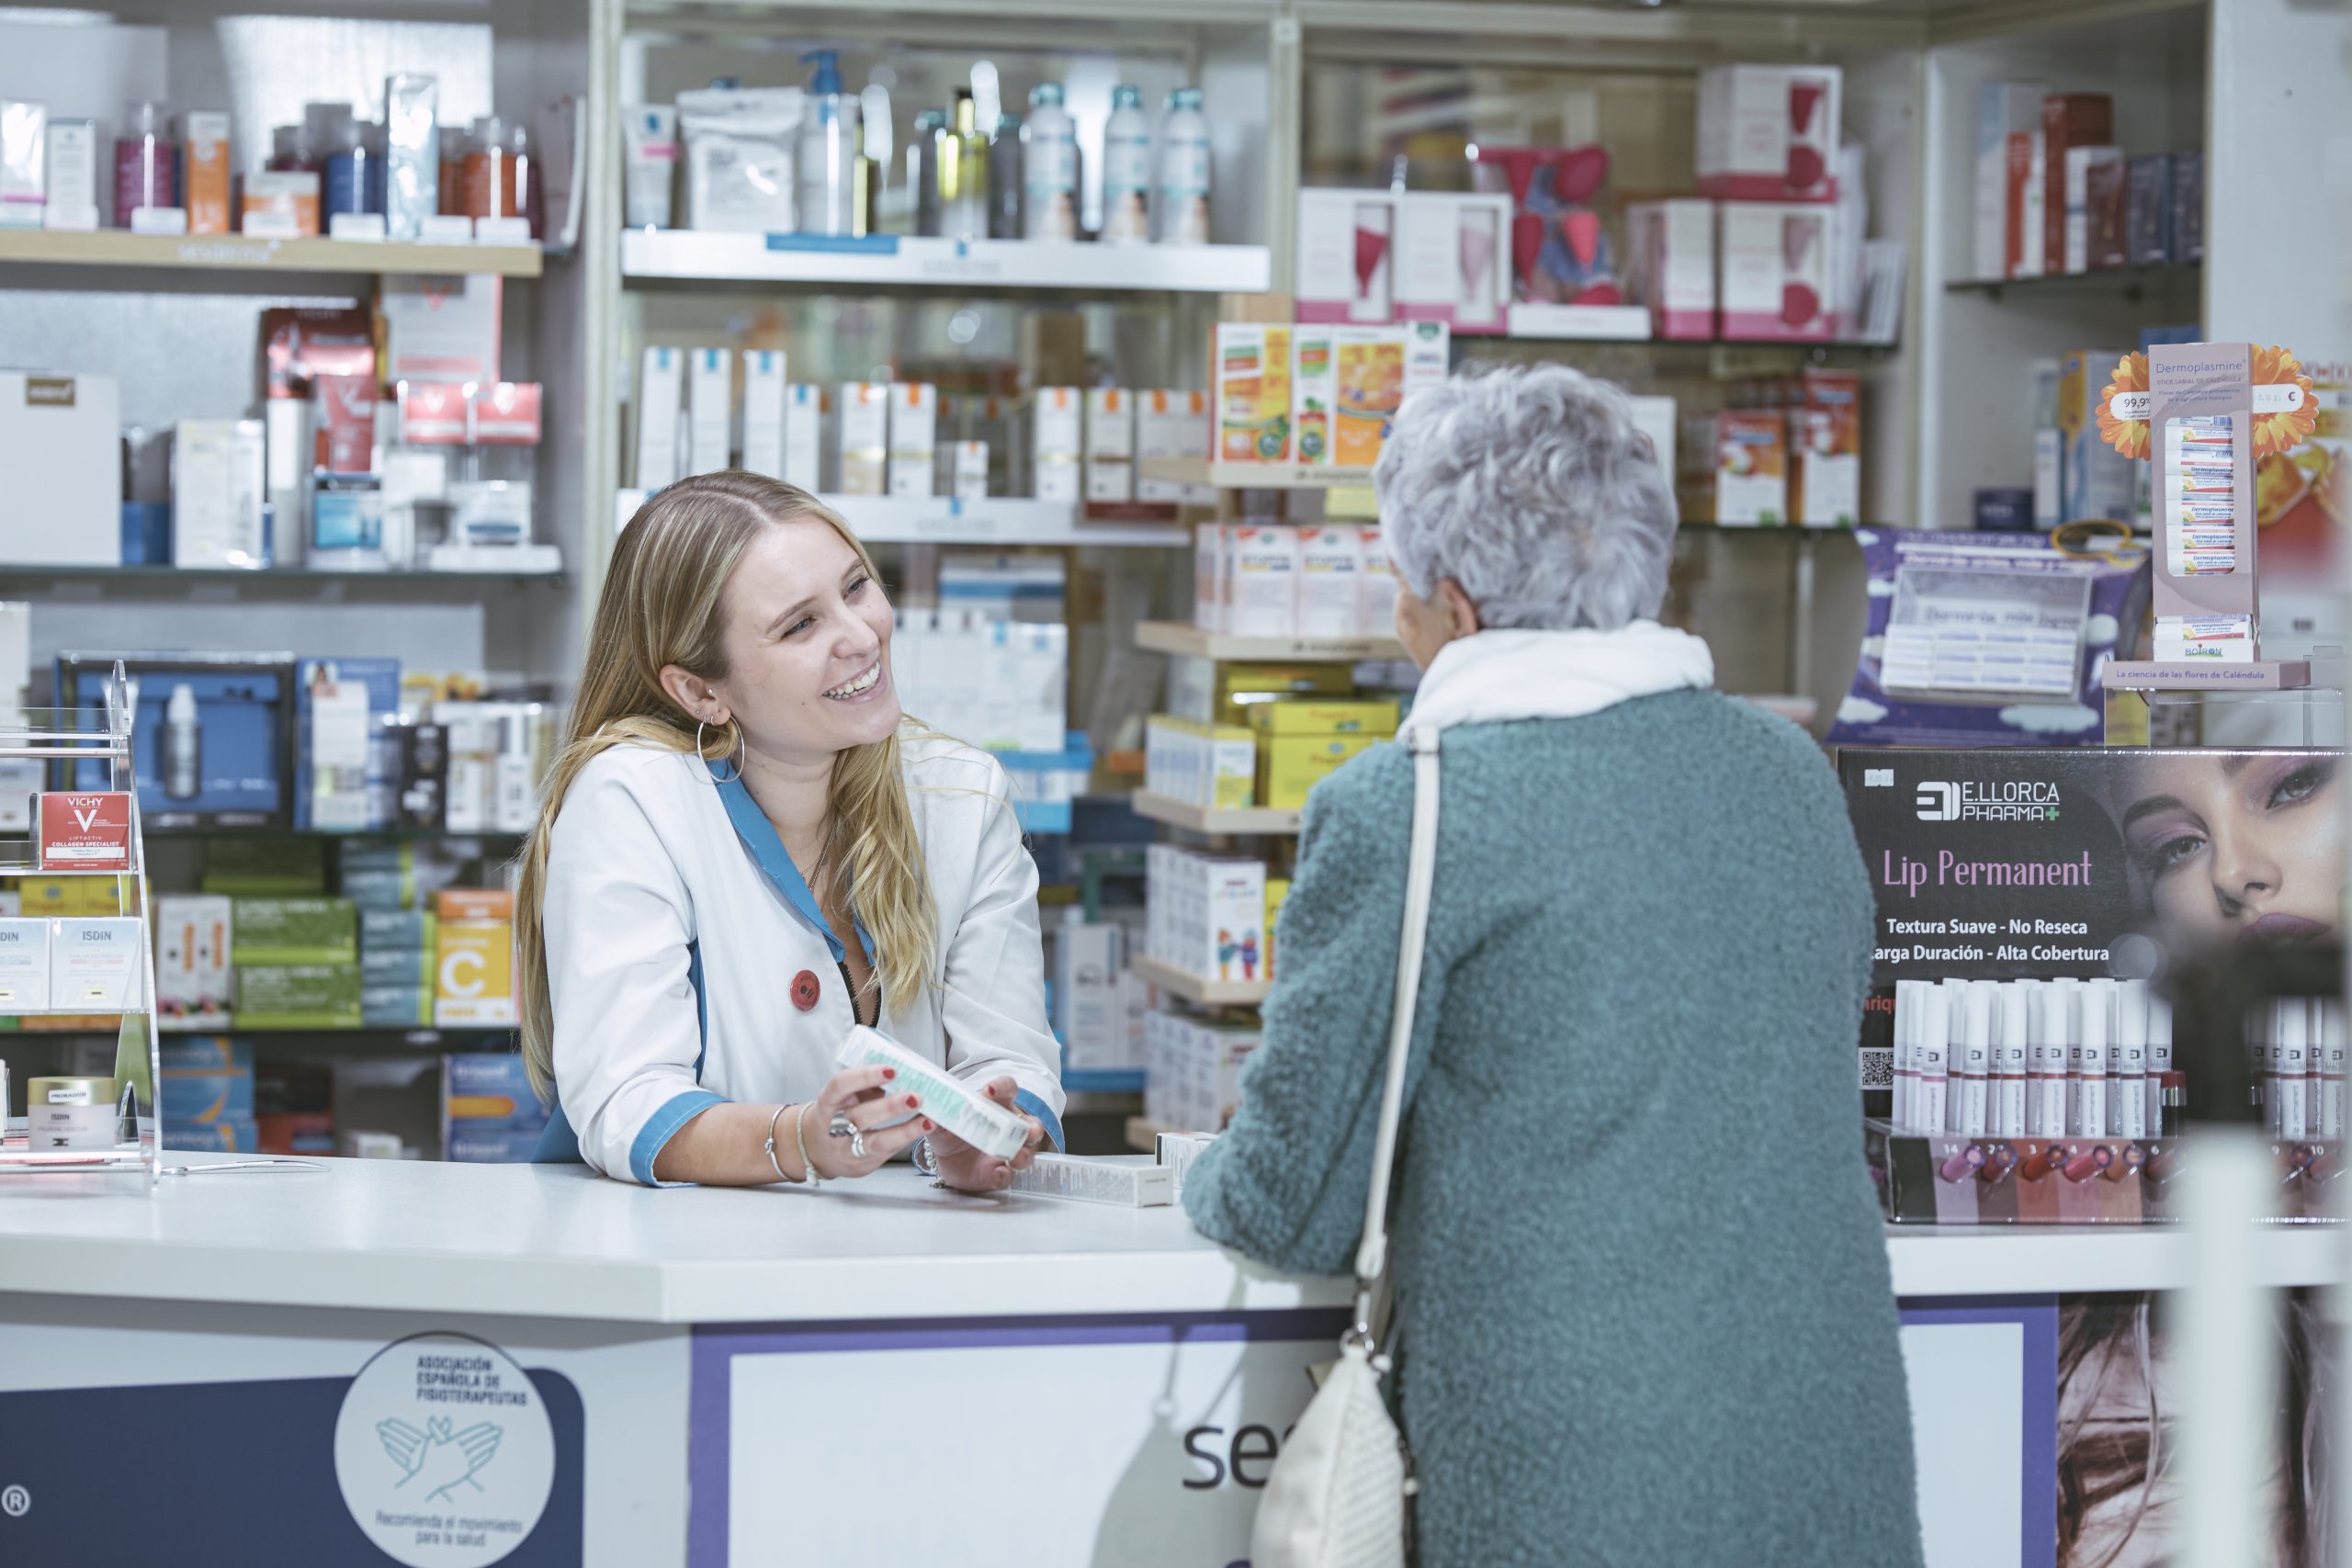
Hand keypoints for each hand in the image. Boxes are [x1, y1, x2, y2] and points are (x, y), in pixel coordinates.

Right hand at [801, 1063, 931, 1180]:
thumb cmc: (836, 1114)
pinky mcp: (863, 1164)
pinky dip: (908, 1139)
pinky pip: (888, 1152)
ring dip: (905, 1130)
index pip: (841, 1086)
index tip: (891, 1069)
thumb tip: (899, 1067)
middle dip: (890, 1106)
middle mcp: (834, 1128)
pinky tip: (924, 1128)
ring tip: (928, 1120)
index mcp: (827, 1102)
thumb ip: (865, 1084)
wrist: (817, 1151)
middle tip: (915, 1097)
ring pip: (876, 1142)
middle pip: (861, 1116)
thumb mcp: (843, 1096)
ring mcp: (848, 1149)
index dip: (865, 1076)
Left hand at [928, 1077, 1046, 1193]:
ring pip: (1027, 1153)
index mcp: (997, 1105)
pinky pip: (1007, 1176)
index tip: (989, 1090)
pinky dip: (1004, 1175)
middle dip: (1033, 1128)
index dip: (1002, 1087)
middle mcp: (1009, 1128)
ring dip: (1023, 1154)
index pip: (1007, 1089)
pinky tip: (998, 1173)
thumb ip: (937, 1117)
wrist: (946, 1158)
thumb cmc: (952, 1130)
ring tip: (1014, 1156)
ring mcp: (1008, 1152)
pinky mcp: (999, 1173)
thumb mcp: (941, 1121)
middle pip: (1032, 1125)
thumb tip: (928, 1117)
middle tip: (1027, 1130)